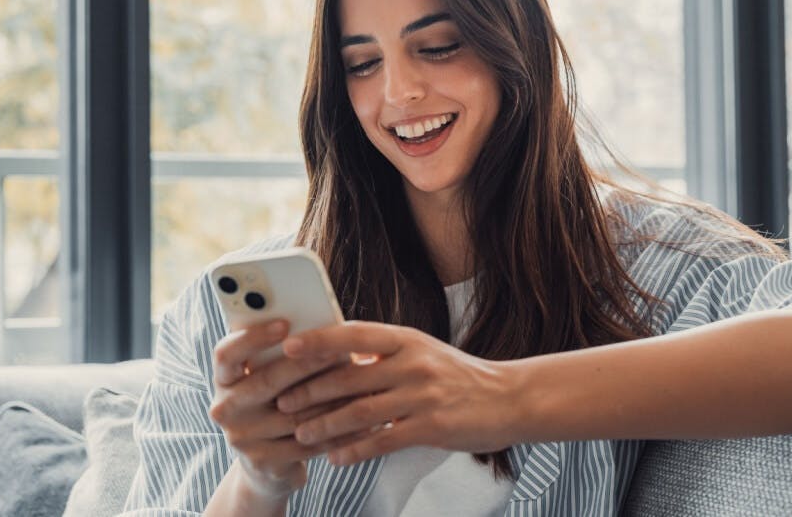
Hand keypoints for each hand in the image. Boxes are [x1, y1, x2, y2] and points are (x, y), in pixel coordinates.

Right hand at [208, 319, 351, 497]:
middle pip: (266, 381)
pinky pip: (307, 443)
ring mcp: (242, 439)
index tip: (284, 324)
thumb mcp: (265, 379)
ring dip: (329, 399)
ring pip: (293, 414)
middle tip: (338, 350)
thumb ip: (279, 355)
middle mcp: (225, 408)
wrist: (265, 466)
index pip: (226, 354)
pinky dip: (337, 432)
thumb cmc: (273, 406)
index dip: (254, 337)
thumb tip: (318, 327)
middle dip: (306, 364)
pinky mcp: (264, 462)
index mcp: (223, 380)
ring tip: (359, 384)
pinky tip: (362, 422)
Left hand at [275, 321, 521, 466]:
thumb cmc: (456, 376)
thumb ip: (382, 354)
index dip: (318, 340)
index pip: (353, 334)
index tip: (287, 347)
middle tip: (282, 401)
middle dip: (310, 391)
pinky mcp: (433, 427)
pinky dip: (355, 449)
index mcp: (406, 338)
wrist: (509, 399)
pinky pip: (383, 440)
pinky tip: (336, 457)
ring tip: (301, 433)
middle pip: (349, 376)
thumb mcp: (421, 351)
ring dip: (325, 424)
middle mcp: (413, 362)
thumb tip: (333, 354)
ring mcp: (423, 395)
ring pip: (361, 411)